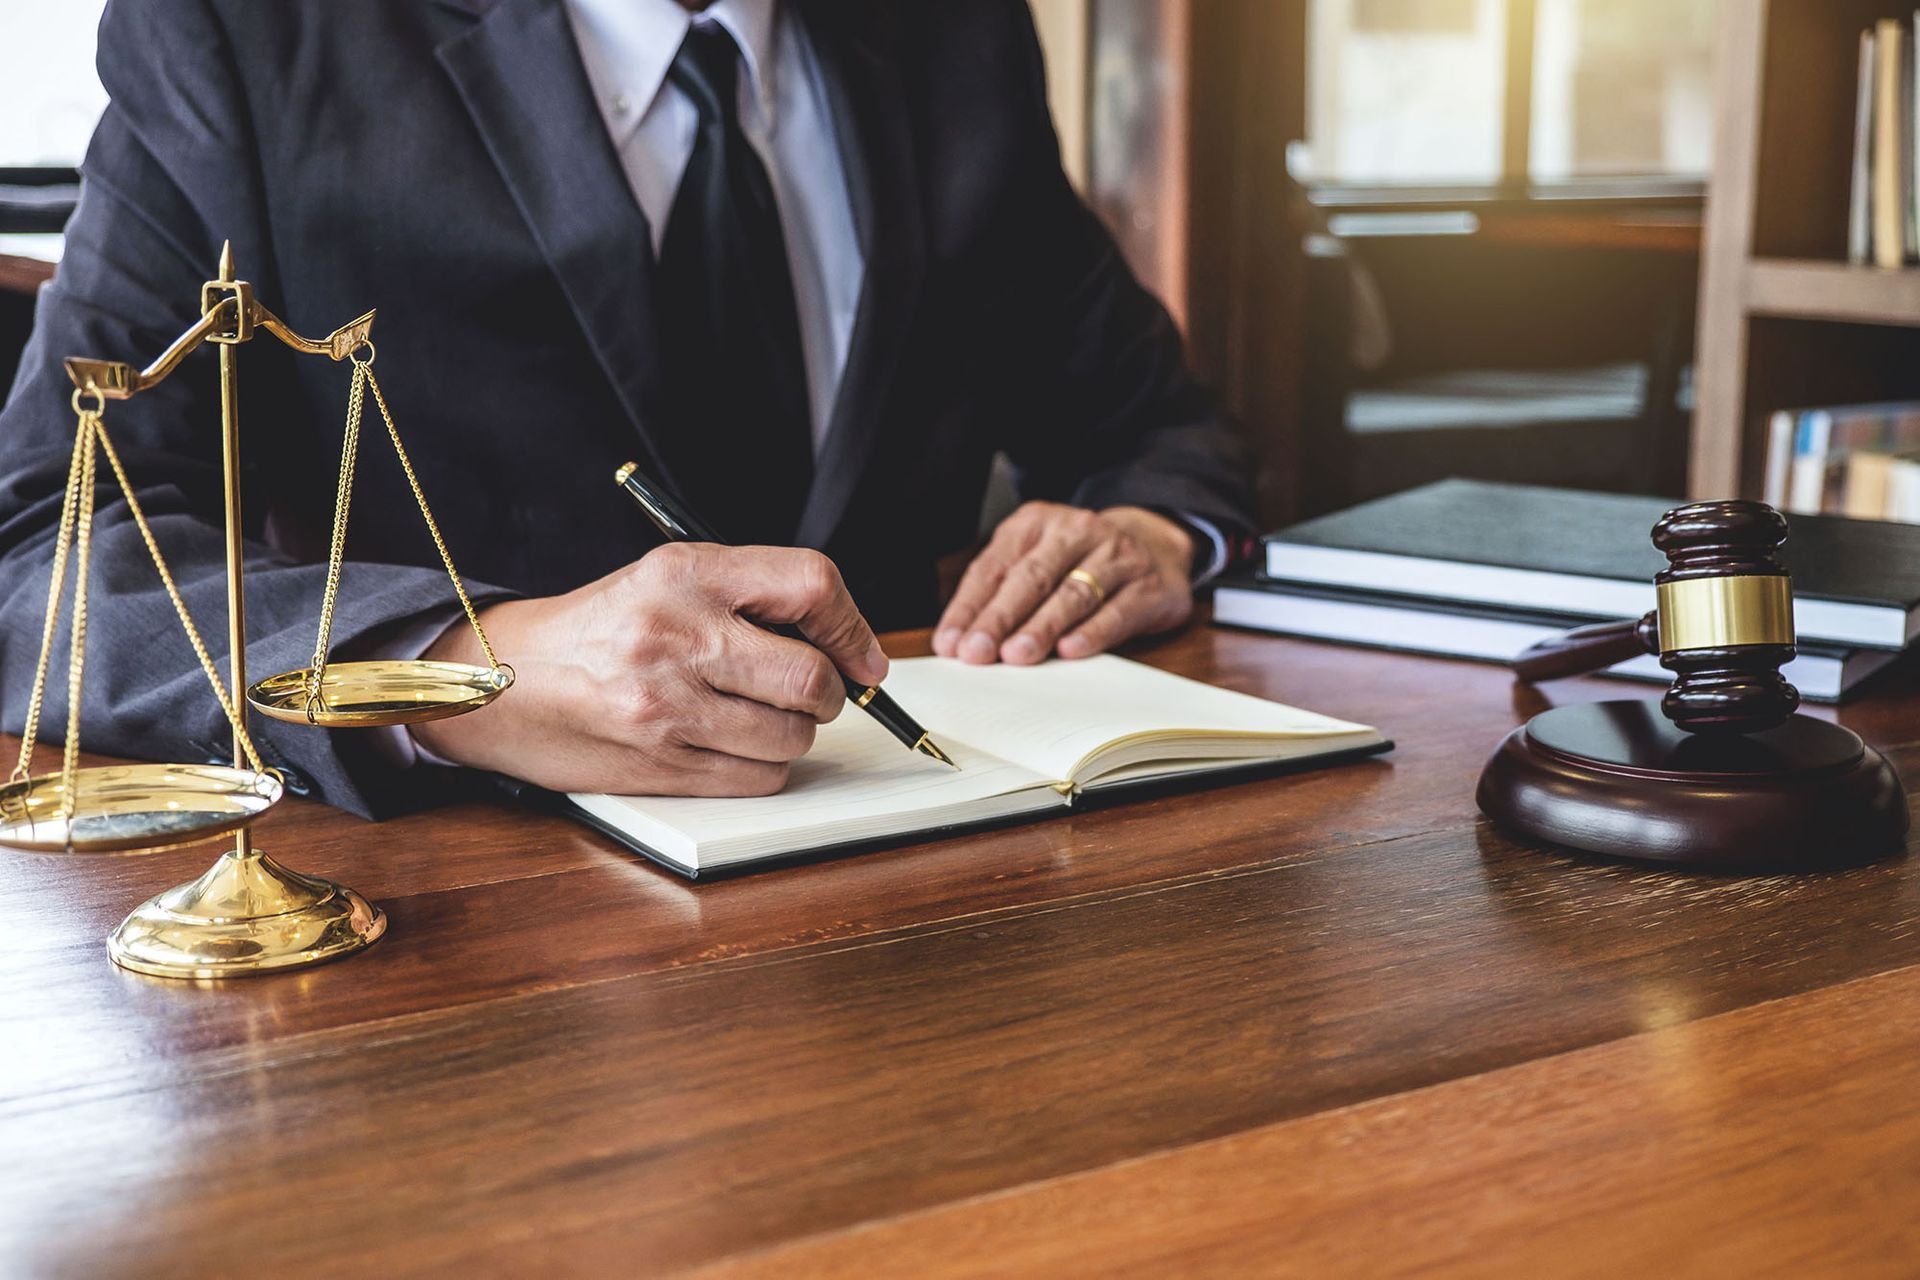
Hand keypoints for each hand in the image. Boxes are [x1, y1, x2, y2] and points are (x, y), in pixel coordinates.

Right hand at [411, 544, 886, 795]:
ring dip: (794, 733)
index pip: (811, 585)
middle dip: (831, 692)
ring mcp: (667, 706)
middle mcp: (676, 635)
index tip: (862, 656)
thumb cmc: (601, 629)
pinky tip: (732, 743)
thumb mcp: (668, 580)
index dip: (852, 627)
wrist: (504, 683)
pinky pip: (759, 776)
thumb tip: (847, 643)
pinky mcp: (660, 764)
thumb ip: (752, 596)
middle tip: (814, 691)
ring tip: (758, 714)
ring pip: (793, 736)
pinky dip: (763, 766)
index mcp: (685, 573)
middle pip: (812, 677)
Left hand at [933, 502, 1194, 664]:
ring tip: (1016, 655)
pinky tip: (1070, 651)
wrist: (1155, 544)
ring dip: (1041, 628)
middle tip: (977, 652)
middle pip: (1030, 578)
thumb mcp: (1037, 561)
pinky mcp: (1148, 586)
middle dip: (999, 619)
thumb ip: (1001, 594)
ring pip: (1072, 595)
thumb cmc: (1080, 562)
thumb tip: (960, 643)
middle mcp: (1075, 531)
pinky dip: (1092, 633)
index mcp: (1035, 523)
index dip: (969, 608)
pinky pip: (1116, 611)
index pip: (993, 567)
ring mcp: (1116, 556)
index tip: (951, 644)